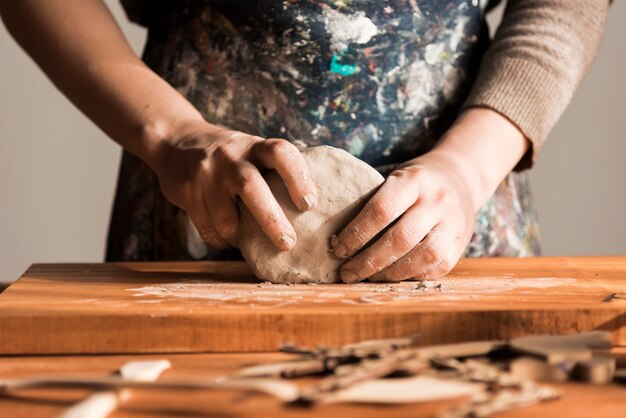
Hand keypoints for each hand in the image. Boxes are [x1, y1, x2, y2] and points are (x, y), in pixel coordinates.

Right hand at [150, 121, 317, 250]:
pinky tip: (226, 237)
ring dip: (240, 236)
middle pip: (251, 187)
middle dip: (271, 220)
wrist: (175, 141)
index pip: (280, 153)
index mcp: (254, 146)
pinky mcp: (186, 191)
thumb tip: (309, 212)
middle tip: (288, 243)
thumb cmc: (229, 157)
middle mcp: (229, 156)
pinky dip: (220, 240)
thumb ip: (273, 171)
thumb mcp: (252, 151)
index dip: (298, 177)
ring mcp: (205, 174)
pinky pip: (207, 228)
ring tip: (247, 240)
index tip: (309, 204)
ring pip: (226, 218)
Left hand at [330, 108, 529, 282]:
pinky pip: (436, 267)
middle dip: (367, 261)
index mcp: (414, 180)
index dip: (355, 233)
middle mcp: (437, 201)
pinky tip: (392, 278)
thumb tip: (333, 233)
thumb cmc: (414, 181)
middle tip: (346, 273)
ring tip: (368, 278)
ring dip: (389, 274)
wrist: (461, 177)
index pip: (381, 209)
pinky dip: (411, 276)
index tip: (336, 248)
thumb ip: (374, 200)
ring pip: (421, 257)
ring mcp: (453, 223)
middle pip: (399, 239)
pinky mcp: (461, 243)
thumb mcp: (395, 178)